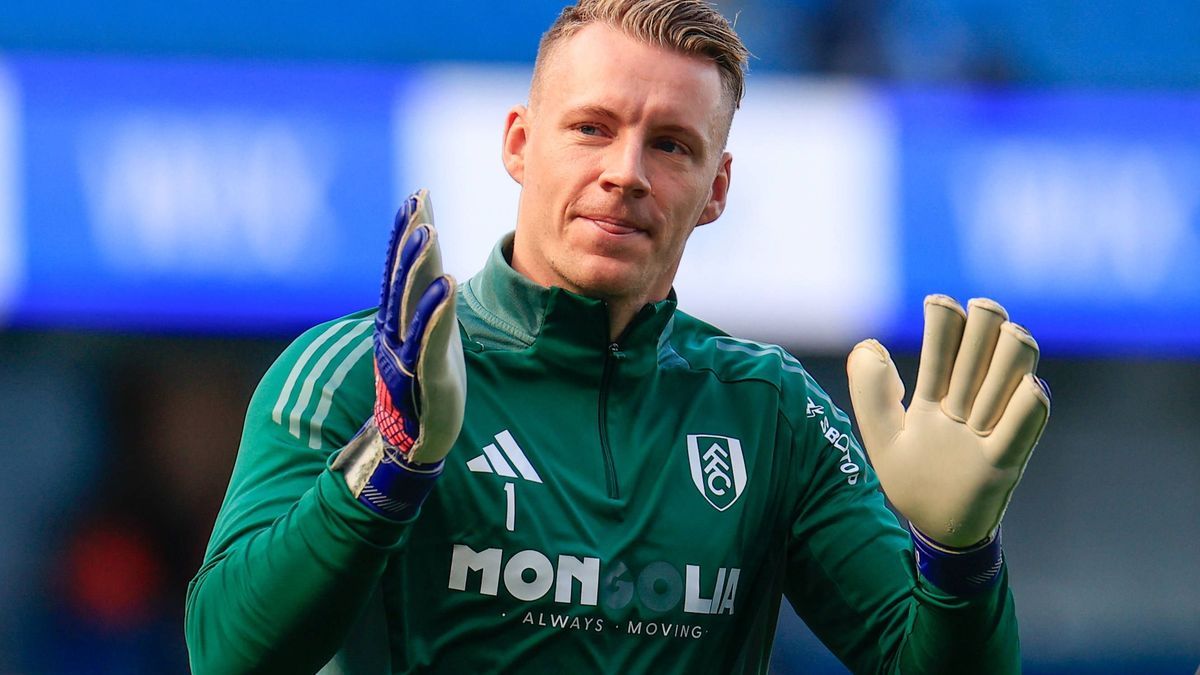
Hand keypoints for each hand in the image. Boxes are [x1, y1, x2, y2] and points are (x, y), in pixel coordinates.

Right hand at [372, 189, 465, 464]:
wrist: (414, 439)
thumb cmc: (424, 379)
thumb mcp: (426, 331)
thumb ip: (424, 295)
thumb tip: (427, 254)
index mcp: (397, 318)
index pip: (400, 267)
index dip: (406, 232)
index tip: (417, 195)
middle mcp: (395, 330)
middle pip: (403, 277)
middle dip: (410, 239)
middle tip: (419, 204)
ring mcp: (407, 352)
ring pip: (411, 304)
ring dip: (419, 267)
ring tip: (429, 234)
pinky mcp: (426, 376)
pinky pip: (428, 339)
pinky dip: (435, 312)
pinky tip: (446, 285)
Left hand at [845, 295, 1049, 547]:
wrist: (935, 529)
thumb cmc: (912, 479)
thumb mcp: (882, 435)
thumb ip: (871, 393)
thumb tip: (868, 345)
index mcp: (937, 394)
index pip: (945, 344)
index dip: (946, 320)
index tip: (938, 304)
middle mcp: (968, 403)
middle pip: (986, 347)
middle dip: (985, 322)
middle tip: (982, 311)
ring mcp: (990, 430)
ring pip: (1013, 375)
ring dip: (1010, 353)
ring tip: (1010, 336)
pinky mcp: (1004, 462)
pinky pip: (1025, 428)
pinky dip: (1029, 405)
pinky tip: (1030, 387)